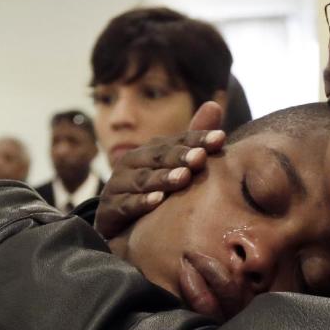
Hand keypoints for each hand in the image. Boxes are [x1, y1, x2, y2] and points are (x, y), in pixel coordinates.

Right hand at [95, 102, 226, 239]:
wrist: (118, 225)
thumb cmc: (154, 192)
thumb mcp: (175, 167)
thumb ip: (194, 141)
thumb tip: (214, 104)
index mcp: (151, 151)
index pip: (178, 141)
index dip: (198, 139)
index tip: (220, 138)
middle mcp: (132, 163)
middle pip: (158, 157)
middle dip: (180, 156)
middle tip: (200, 157)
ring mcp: (119, 185)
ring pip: (143, 180)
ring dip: (162, 178)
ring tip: (183, 178)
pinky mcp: (109, 209)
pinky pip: (126, 205)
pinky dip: (141, 203)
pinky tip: (157, 202)